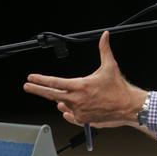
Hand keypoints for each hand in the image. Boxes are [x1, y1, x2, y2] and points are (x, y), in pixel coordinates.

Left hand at [23, 31, 147, 127]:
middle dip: (37, 90)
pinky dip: (68, 111)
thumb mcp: (110, 66)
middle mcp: (77, 99)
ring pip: (62, 105)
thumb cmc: (119, 87)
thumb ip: (104, 49)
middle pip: (51, 95)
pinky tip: (68, 108)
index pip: (55, 82)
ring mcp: (79, 111)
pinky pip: (70, 115)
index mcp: (81, 86)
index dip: (41, 79)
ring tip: (58, 97)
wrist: (128, 105)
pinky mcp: (83, 119)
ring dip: (59, 100)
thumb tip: (104, 36)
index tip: (31, 77)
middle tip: (28, 86)